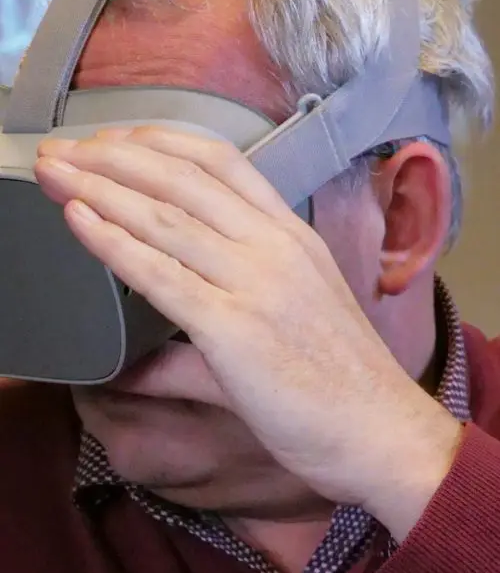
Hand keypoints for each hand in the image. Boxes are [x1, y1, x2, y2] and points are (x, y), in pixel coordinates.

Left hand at [35, 126, 463, 540]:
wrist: (381, 432)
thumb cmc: (342, 386)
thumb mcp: (292, 325)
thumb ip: (223, 320)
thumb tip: (152, 354)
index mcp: (292, 238)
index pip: (221, 163)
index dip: (158, 142)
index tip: (114, 141)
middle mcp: (274, 247)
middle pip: (180, 178)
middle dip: (111, 157)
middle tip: (61, 150)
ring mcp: (256, 284)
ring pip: (163, 217)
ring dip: (98, 188)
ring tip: (53, 171)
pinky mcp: (235, 329)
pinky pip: (160, 275)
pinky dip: (113, 243)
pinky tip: (78, 220)